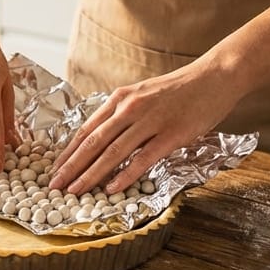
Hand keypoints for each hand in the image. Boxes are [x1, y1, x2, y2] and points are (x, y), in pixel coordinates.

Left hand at [49, 0, 269, 194]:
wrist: (215, 76)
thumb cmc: (179, 89)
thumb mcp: (143, 95)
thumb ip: (122, 115)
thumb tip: (102, 139)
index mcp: (120, 99)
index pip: (86, 130)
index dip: (68, 153)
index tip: (54, 171)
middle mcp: (129, 108)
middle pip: (93, 143)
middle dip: (71, 168)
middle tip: (54, 187)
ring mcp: (150, 121)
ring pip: (112, 152)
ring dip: (90, 175)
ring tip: (74, 192)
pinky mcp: (171, 134)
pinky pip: (143, 158)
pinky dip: (124, 174)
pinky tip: (111, 188)